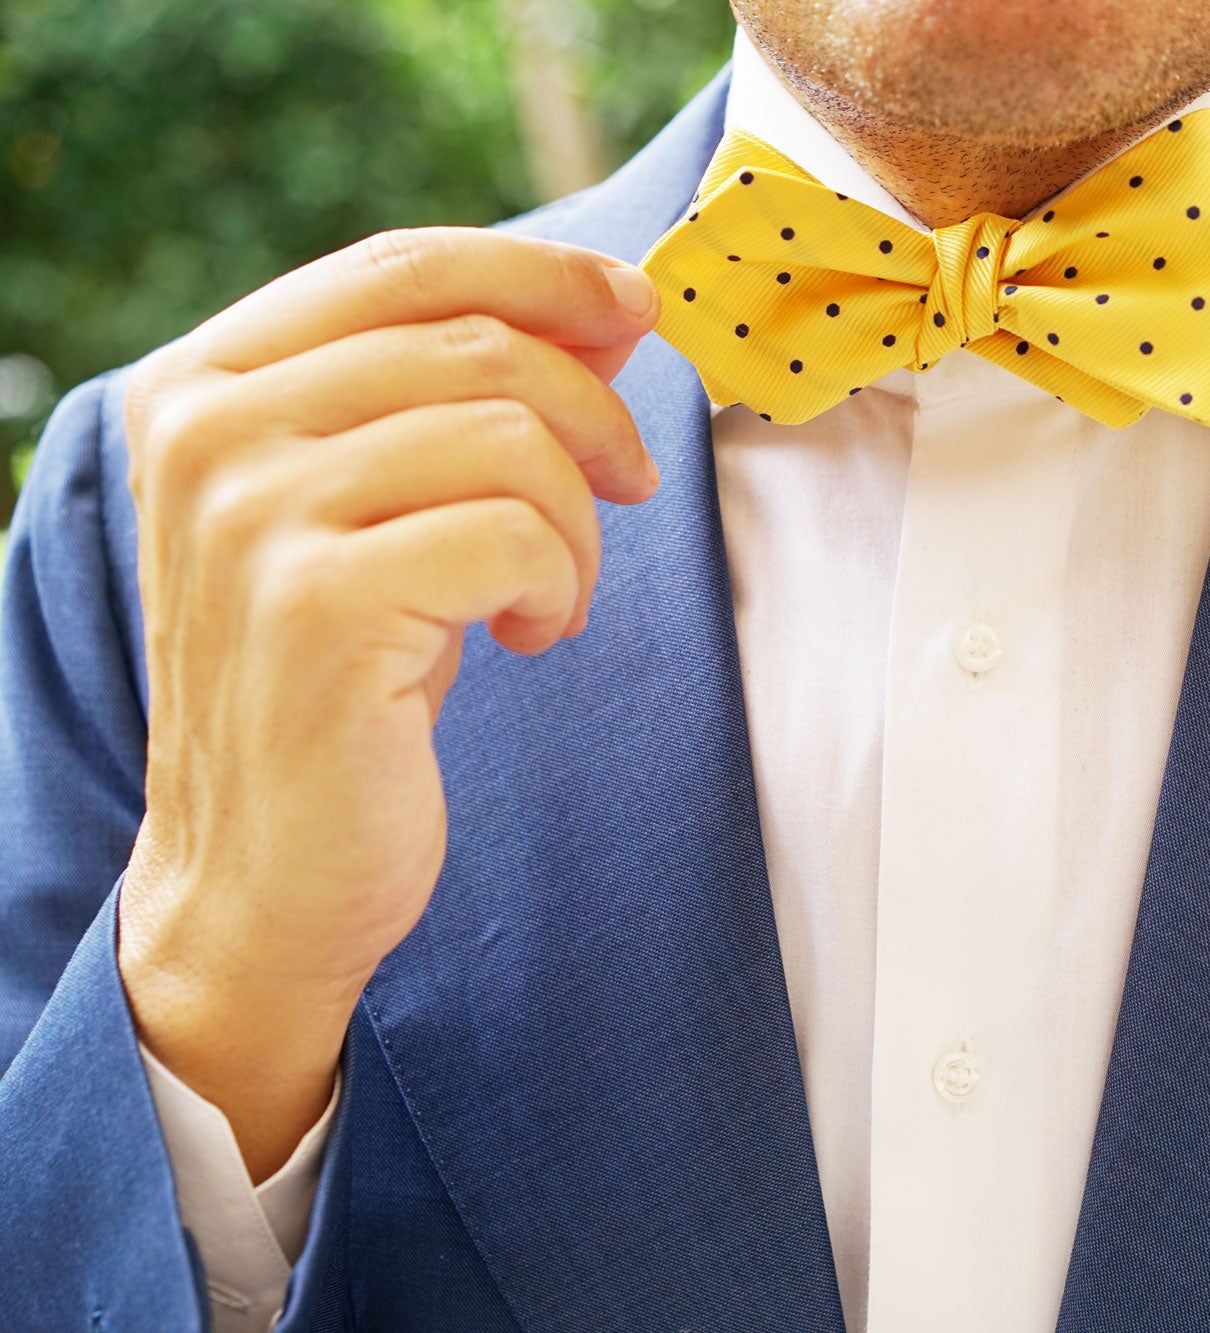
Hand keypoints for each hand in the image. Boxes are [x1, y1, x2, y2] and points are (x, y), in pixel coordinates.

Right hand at [114, 227, 660, 1178]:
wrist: (265, 873)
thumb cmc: (342, 682)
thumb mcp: (385, 510)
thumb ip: (461, 397)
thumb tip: (610, 307)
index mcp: (203, 383)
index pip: (402, 264)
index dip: (544, 273)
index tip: (635, 311)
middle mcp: (206, 430)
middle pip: (478, 344)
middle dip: (594, 416)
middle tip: (627, 490)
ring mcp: (251, 516)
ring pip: (510, 436)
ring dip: (578, 523)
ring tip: (550, 594)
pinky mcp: (319, 606)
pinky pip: (516, 534)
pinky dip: (558, 586)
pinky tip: (526, 637)